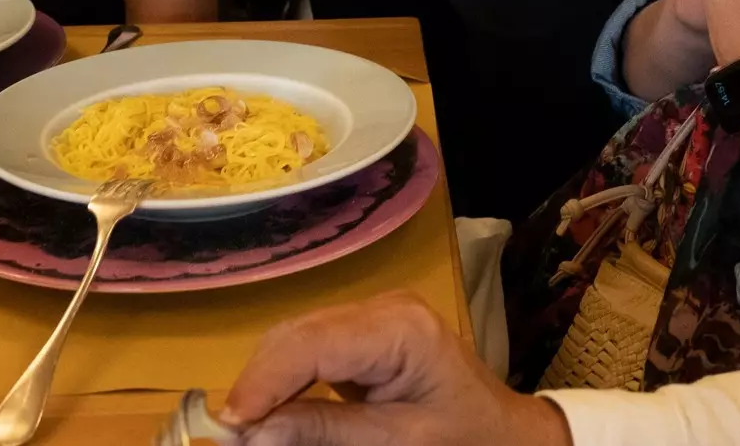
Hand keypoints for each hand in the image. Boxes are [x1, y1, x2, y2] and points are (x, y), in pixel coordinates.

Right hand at [223, 293, 570, 445]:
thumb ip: (326, 432)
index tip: (229, 427)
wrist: (510, 437)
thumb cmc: (466, 440)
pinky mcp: (366, 335)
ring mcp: (374, 317)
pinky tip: (272, 414)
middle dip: (259, 384)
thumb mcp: (400, 445)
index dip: (263, 381)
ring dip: (267, 383)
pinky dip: (286, 381)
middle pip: (297, 335)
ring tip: (246, 431)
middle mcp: (383, 308)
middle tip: (230, 437)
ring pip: (296, 339)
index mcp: (401, 329)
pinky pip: (311, 350)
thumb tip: (252, 433)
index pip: (312, 343)